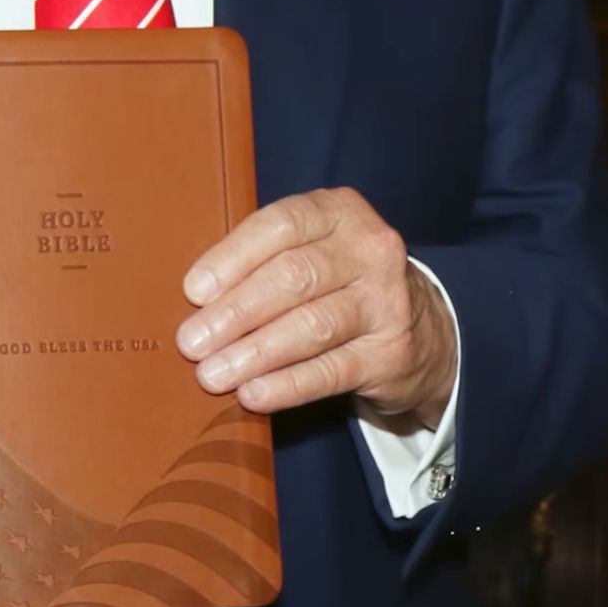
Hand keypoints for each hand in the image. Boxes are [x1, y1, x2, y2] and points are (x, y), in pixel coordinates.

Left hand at [176, 187, 456, 428]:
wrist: (417, 328)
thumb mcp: (306, 252)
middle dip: (235, 313)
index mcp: (338, 212)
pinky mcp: (392, 352)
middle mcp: (369, 249)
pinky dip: (286, 385)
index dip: (232, 258)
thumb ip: (257, 263)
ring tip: (212, 374)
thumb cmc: (334, 283)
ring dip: (254, 353)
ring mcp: (387, 301)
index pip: (280, 225)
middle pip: (293, 277)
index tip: (193, 292)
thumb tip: (194, 302)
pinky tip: (252, 395)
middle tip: (191, 342)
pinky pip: (331, 370)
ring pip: (312, 326)